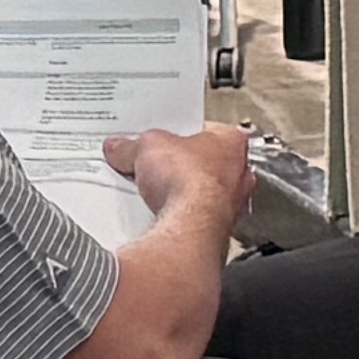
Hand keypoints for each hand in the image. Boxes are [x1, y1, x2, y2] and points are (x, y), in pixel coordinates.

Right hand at [107, 119, 254, 228]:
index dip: (176, 132)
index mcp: (232, 141)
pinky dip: (173, 215)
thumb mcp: (146, 147)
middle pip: (197, 162)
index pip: (202, 129)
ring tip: (148, 189)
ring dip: (174, 192)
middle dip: (173, 165)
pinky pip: (190, 216)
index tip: (157, 137)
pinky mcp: (214, 229)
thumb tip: (121, 148)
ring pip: (195, 192)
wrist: (191, 227)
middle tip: (149, 164)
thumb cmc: (190, 181)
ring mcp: (229, 204)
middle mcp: (238, 173)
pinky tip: (155, 212)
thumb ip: (131, 146)